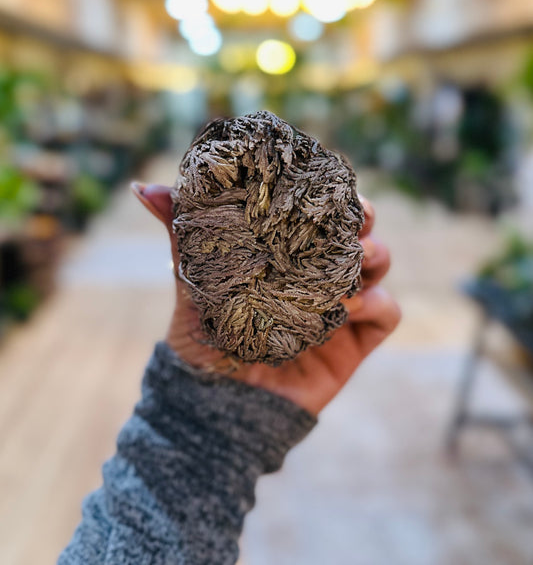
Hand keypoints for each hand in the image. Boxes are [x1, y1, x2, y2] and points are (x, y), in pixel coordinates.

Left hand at [132, 182, 400, 415]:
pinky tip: (348, 305)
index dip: (331, 192)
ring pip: (379, 263)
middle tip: (352, 216)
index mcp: (289, 252)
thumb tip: (142, 188)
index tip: (326, 181)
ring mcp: (341, 306)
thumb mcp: (192, 280)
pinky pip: (387, 312)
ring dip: (372, 255)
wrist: (217, 404)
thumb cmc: (203, 337)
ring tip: (350, 262)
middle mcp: (319, 273)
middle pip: (360, 229)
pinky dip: (376, 302)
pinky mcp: (355, 342)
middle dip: (362, 216)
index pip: (321, 212)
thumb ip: (180, 233)